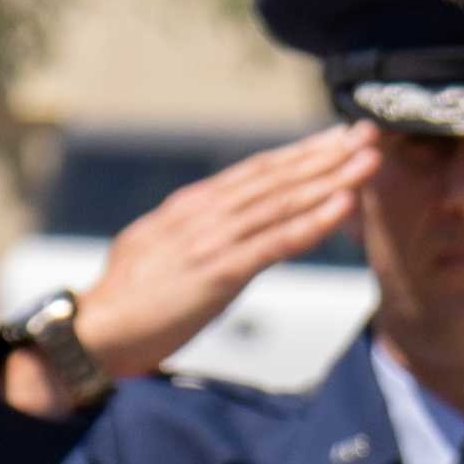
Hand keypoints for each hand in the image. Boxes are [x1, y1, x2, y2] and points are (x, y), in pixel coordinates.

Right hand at [27, 122, 379, 406]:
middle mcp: (206, 211)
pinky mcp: (219, 272)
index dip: (300, 153)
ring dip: (332, 177)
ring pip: (283, 201)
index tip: (336, 138)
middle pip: (277, 175)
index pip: (257, 171)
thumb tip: (221, 232)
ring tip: (369, 159)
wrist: (94, 330)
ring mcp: (213, 238)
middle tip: (370, 133)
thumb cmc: (126, 301)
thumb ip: (195, 235)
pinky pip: (277, 242)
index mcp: (192, 205)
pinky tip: (344, 204)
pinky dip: (313, 221)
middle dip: (326, 154)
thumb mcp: (161, 251)